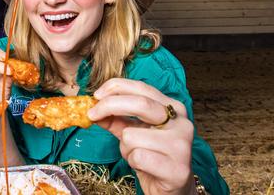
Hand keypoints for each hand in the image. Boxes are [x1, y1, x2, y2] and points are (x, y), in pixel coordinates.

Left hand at [88, 78, 194, 194]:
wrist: (172, 189)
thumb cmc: (152, 156)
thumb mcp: (132, 132)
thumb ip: (115, 119)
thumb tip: (92, 107)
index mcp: (173, 108)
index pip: (142, 88)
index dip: (116, 87)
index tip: (96, 95)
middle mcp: (181, 123)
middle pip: (140, 104)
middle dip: (109, 106)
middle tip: (92, 114)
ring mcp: (181, 146)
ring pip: (132, 135)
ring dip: (125, 147)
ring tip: (136, 155)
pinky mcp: (177, 169)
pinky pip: (137, 157)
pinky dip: (132, 162)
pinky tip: (143, 166)